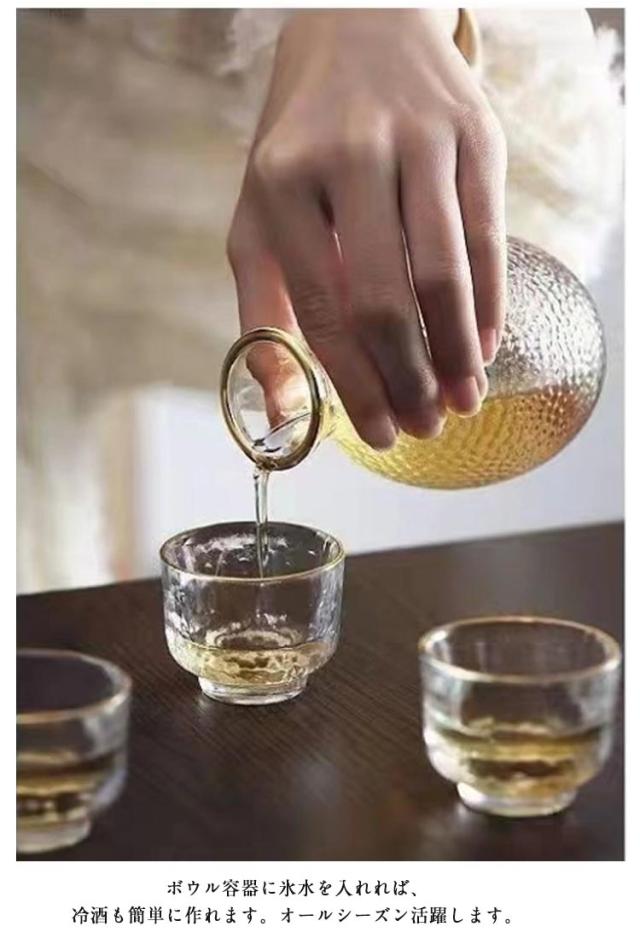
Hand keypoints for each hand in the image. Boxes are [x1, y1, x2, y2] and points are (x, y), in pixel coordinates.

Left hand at [227, 10, 506, 448]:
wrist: (360, 28)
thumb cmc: (301, 146)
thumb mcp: (258, 219)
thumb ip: (263, 315)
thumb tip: (283, 412)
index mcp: (282, 184)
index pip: (325, 311)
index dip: (357, 386)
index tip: (382, 434)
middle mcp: (349, 155)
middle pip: (385, 300)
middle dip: (408, 379)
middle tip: (425, 425)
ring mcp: (418, 139)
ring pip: (444, 272)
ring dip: (457, 353)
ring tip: (461, 401)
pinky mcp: (475, 132)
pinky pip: (489, 235)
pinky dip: (491, 303)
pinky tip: (484, 345)